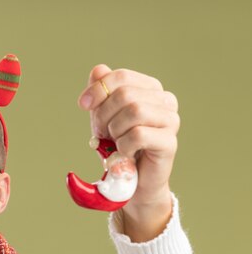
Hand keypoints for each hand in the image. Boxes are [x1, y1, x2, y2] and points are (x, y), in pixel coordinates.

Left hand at [78, 64, 179, 240]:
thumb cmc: (118, 147)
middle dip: (103, 115)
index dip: (98, 89)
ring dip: (114, 130)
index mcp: (150, 89)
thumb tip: (98, 70)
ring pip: (134, 110)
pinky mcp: (169, 143)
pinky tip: (124, 154)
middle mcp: (165, 101)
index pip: (121, 77)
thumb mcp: (103, 118)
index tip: (82, 105)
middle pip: (125, 94)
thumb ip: (102, 93)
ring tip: (114, 144)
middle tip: (100, 134)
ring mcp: (171, 121)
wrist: (131, 183)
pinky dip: (123, 146)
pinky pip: (138, 135)